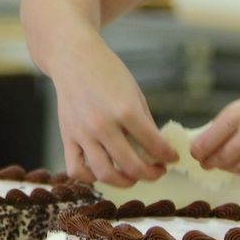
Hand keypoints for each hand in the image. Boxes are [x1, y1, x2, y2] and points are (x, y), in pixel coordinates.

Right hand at [50, 41, 177, 187]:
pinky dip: (89, 178)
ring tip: (132, 177)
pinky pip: (76, 169)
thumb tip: (156, 149)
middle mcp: (103, 125)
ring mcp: (83, 133)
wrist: (73, 57)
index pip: (154, 145)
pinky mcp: (67, 137)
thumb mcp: (134, 92)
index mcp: (125, 110)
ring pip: (104, 173)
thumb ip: (144, 122)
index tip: (172, 158)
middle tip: (158, 171)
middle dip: (151, 174)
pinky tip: (101, 172)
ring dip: (124, 182)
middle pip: (132, 165)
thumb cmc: (107, 72)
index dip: (168, 156)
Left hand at [191, 72, 239, 175]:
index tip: (197, 154)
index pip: (206, 144)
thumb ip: (229, 123)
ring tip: (237, 156)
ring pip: (239, 170)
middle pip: (220, 160)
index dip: (199, 152)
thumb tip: (209, 141)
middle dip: (213, 162)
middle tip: (210, 162)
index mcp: (237, 115)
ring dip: (234, 166)